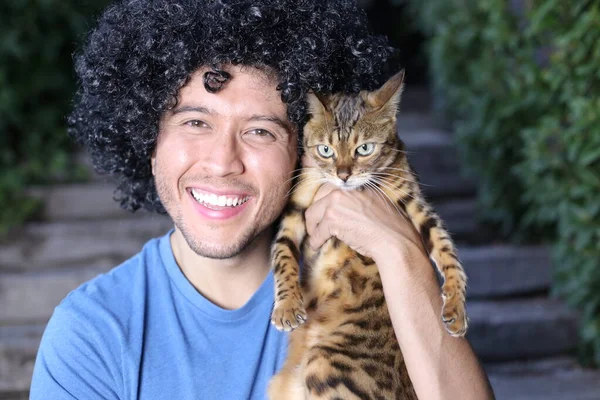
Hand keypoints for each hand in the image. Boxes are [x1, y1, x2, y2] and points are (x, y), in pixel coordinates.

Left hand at [302, 156, 425, 262]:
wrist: (395, 240)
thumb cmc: (390, 227)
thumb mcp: (374, 203)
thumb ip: (358, 201)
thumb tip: (342, 209)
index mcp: (355, 185)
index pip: (329, 189)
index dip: (323, 203)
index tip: (321, 213)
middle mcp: (343, 189)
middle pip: (317, 200)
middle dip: (315, 215)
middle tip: (316, 226)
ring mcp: (336, 202)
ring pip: (312, 215)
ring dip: (313, 228)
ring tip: (316, 238)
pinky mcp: (332, 218)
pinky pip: (317, 232)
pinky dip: (315, 241)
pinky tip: (317, 246)